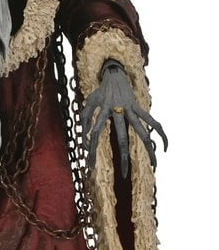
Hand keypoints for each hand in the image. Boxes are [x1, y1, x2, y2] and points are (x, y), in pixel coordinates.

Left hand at [80, 59, 167, 177]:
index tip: (90, 162)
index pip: (96, 131)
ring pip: (143, 132)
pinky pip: (152, 121)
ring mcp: (131, 110)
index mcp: (104, 110)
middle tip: (124, 175)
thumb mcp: (89, 101)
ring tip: (155, 165)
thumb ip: (86, 117)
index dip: (92, 146)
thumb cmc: (100, 91)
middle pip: (122, 137)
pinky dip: (160, 132)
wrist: (114, 73)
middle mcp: (118, 111)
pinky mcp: (139, 108)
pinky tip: (163, 145)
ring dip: (149, 149)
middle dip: (123, 156)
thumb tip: (87, 134)